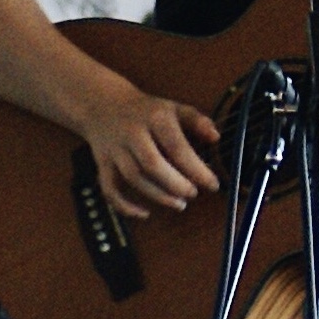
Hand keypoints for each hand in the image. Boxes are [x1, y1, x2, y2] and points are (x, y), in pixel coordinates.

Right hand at [77, 85, 222, 217]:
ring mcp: (115, 149)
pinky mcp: (103, 163)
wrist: (103, 103)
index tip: (213, 184)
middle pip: (152, 164)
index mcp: (155, 118)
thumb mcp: (174, 108)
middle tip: (193, 194)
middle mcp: (132, 133)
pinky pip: (109, 189)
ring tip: (180, 204)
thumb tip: (215, 138)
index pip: (176, 146)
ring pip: (133, 177)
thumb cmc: (147, 111)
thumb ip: (197, 122)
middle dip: (175, 184)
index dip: (196, 169)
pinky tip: (144, 214)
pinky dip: (124, 206)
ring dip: (158, 196)